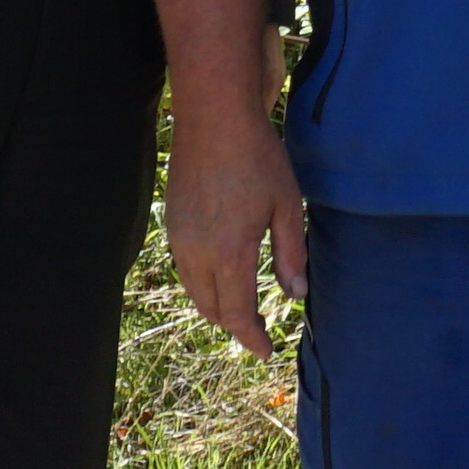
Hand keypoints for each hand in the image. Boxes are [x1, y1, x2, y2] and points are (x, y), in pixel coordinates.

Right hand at [169, 115, 308, 361]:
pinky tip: (220, 274)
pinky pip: (185, 268)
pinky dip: (202, 283)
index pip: (237, 314)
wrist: (214, 118)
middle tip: (257, 330)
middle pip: (212, 309)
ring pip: (194, 291)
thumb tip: (296, 294)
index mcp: (229, 254)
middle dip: (235, 325)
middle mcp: (197, 253)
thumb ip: (291, 255)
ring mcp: (179, 238)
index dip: (252, 337)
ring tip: (240, 307)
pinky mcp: (172, 223)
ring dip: (216, 306)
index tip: (266, 351)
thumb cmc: (257, 158)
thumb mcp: (287, 206)